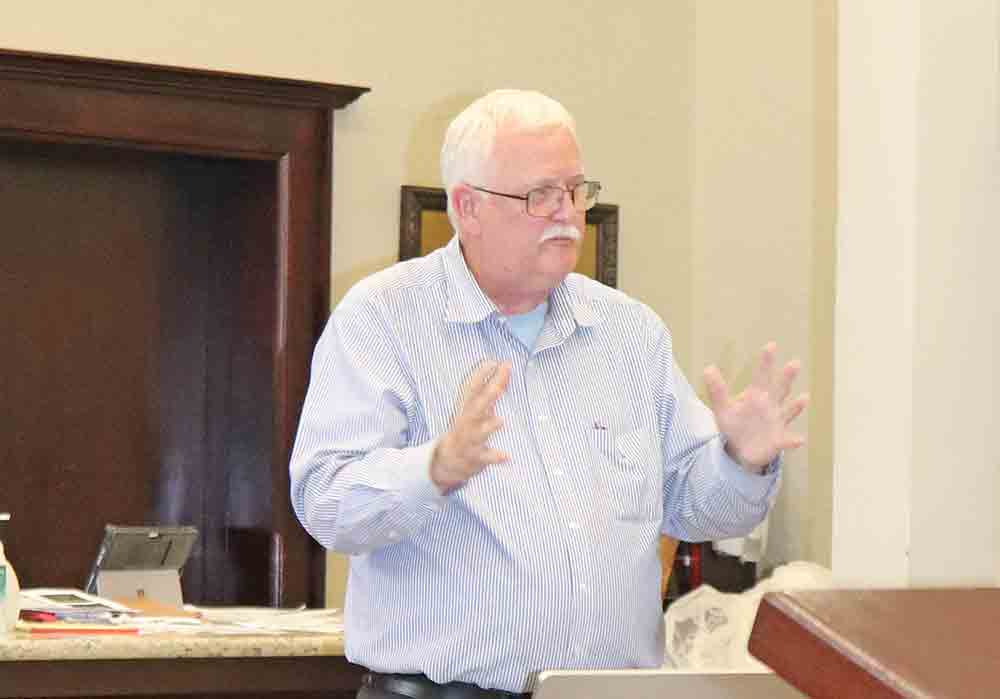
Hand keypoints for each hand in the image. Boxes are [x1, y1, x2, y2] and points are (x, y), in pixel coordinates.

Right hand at [430, 361, 511, 492]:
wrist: (447, 460)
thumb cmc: (466, 429)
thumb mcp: (475, 407)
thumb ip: (493, 389)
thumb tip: (506, 366)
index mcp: (467, 408)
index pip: (471, 388)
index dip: (481, 374)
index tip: (493, 362)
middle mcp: (466, 422)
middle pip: (476, 407)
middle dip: (488, 396)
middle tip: (500, 385)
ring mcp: (470, 440)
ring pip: (478, 432)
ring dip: (489, 427)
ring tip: (501, 420)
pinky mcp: (475, 457)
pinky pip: (485, 458)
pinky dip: (495, 457)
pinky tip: (506, 456)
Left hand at [703, 342, 808, 472]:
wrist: (741, 450)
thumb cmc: (734, 425)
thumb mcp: (722, 408)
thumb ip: (717, 390)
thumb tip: (708, 368)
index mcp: (756, 396)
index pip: (761, 376)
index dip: (766, 361)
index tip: (771, 345)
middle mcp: (770, 406)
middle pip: (779, 389)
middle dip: (786, 377)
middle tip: (795, 363)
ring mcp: (776, 422)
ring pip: (788, 411)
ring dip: (796, 406)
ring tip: (804, 398)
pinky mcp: (778, 440)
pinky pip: (787, 440)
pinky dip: (793, 440)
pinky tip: (799, 439)